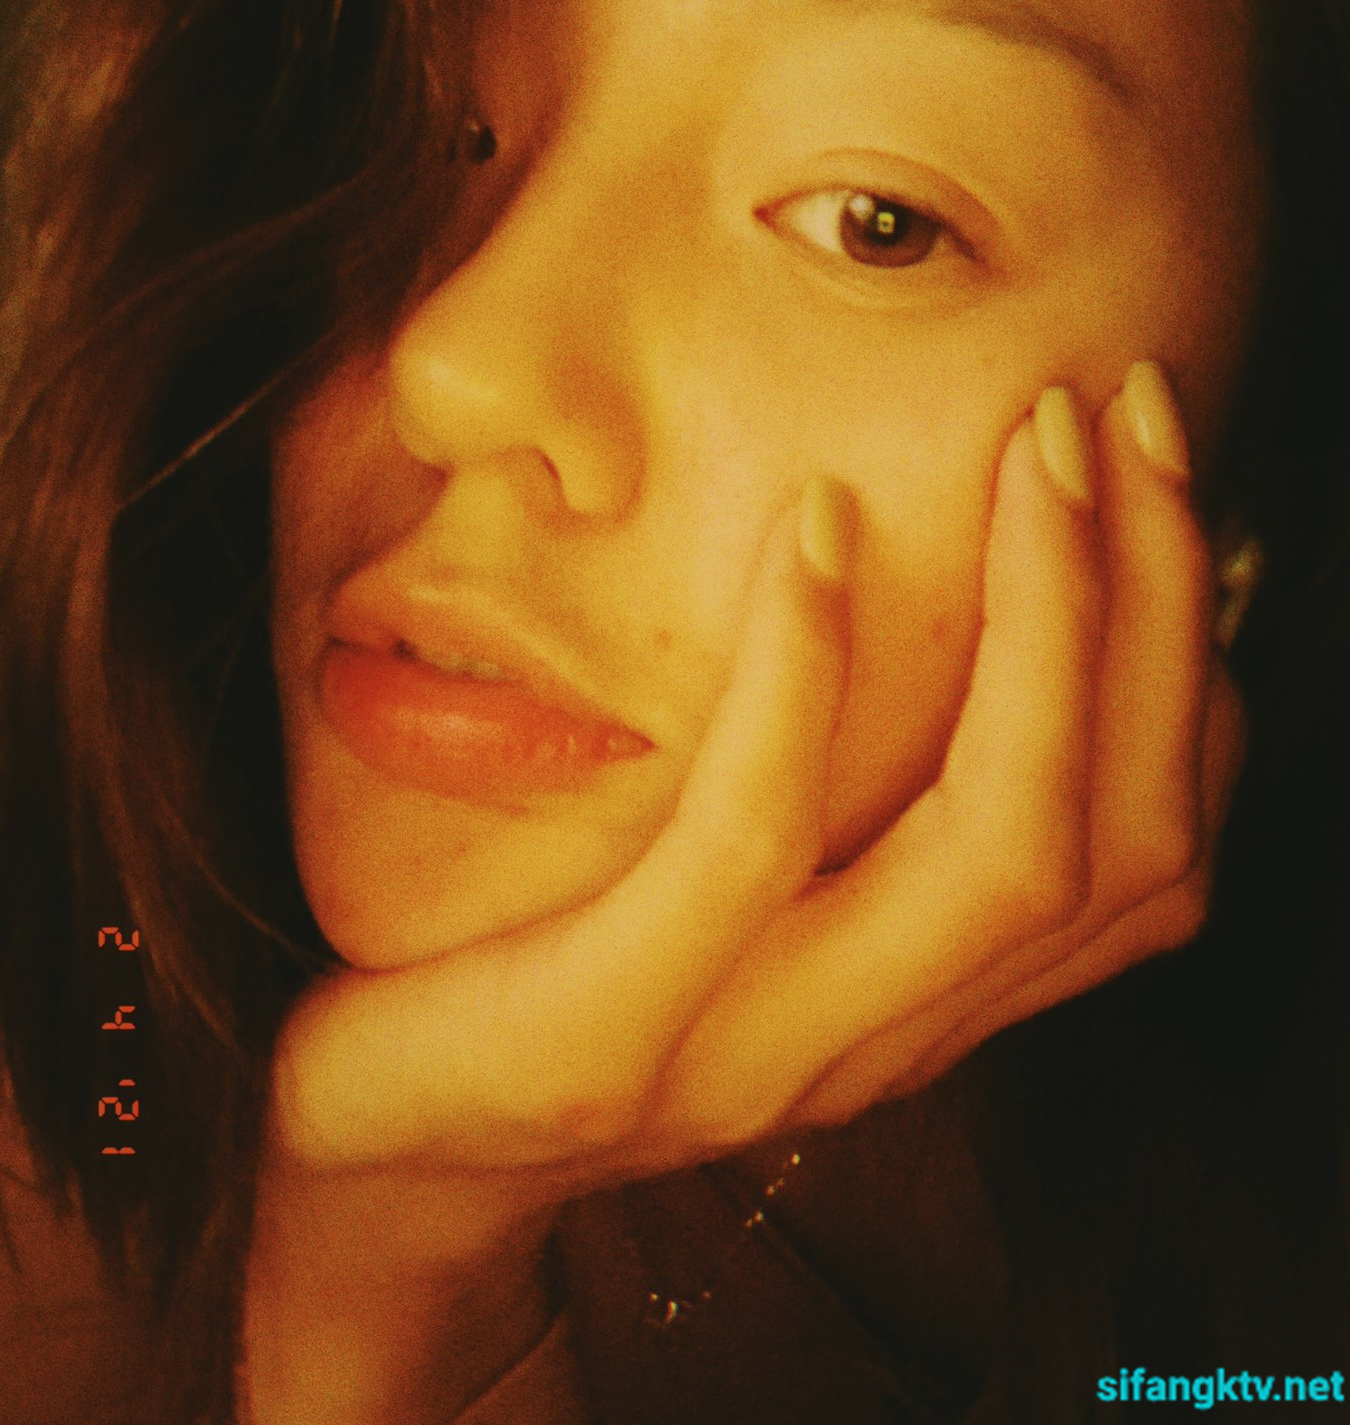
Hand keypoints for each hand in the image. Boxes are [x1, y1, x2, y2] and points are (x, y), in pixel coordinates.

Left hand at [265, 361, 1241, 1240]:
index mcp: (927, 992)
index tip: (1163, 479)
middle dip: (1155, 608)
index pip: (1148, 855)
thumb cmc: (566, 957)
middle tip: (1128, 412)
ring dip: (1048, 626)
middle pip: (1111, 840)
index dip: (1190, 665)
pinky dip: (810, 674)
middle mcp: (882, 1034)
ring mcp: (755, 1052)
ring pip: (995, 853)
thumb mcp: (747, 880)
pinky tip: (821, 525)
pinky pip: (748, 843)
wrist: (375, 1154)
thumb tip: (970, 592)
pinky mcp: (609, 1038)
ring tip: (1035, 447)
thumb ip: (863, 788)